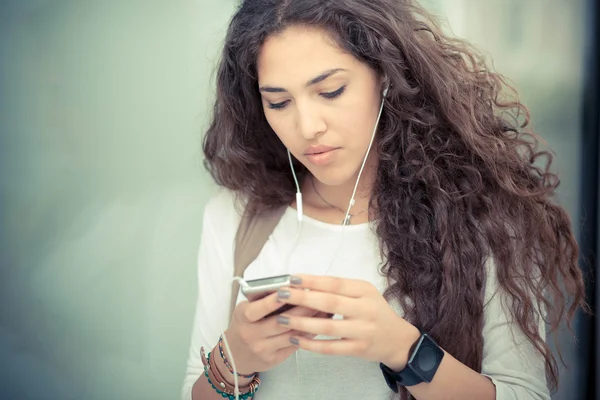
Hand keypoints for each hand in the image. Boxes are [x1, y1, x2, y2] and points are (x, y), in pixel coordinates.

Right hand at [224, 291, 328, 375]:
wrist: (236, 356)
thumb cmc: (245, 325)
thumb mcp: (246, 310)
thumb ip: (262, 299)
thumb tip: (289, 286)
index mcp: (243, 318)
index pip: (257, 309)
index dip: (273, 301)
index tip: (288, 289)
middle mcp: (251, 335)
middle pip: (279, 322)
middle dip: (300, 309)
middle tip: (317, 297)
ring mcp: (262, 349)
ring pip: (290, 334)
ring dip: (309, 322)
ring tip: (324, 310)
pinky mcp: (274, 359)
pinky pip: (294, 345)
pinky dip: (308, 334)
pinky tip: (319, 324)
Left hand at [274, 275, 420, 370]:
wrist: (397, 339)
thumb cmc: (374, 311)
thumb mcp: (363, 293)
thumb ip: (339, 289)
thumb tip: (305, 284)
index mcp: (365, 290)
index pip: (335, 283)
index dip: (313, 281)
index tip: (292, 278)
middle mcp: (365, 309)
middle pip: (330, 302)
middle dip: (302, 298)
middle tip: (281, 295)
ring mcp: (363, 331)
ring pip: (328, 326)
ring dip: (302, 322)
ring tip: (282, 319)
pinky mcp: (358, 349)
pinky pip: (331, 347)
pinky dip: (312, 344)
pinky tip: (296, 339)